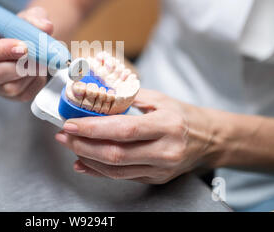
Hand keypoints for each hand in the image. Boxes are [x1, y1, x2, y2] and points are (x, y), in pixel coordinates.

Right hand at [0, 7, 52, 101]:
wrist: (34, 46)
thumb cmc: (22, 30)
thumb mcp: (28, 18)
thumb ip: (35, 18)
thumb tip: (45, 27)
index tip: (24, 47)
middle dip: (18, 66)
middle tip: (37, 55)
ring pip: (10, 87)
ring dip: (30, 73)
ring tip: (41, 60)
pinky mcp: (10, 97)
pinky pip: (24, 94)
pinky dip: (37, 82)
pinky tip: (39, 70)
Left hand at [55, 89, 220, 183]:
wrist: (209, 140)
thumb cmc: (182, 115)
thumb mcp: (159, 99)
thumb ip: (128, 98)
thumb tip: (94, 95)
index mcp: (166, 125)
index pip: (123, 130)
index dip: (93, 128)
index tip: (71, 122)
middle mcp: (164, 151)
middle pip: (116, 154)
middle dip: (83, 145)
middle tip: (64, 135)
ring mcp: (160, 169)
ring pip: (116, 170)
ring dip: (87, 158)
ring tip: (70, 145)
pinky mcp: (155, 179)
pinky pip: (122, 177)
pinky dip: (98, 170)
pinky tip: (83, 162)